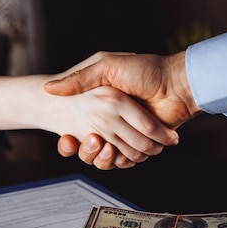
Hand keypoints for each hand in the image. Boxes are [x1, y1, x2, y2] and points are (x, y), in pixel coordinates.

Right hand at [47, 51, 201, 164]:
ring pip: (106, 158)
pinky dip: (122, 161)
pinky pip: (126, 161)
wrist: (177, 83)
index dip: (70, 139)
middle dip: (87, 150)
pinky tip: (118, 151)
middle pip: (90, 148)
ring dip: (103, 157)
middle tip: (91, 140)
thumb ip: (80, 79)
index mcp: (103, 103)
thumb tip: (49, 88)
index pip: (77, 128)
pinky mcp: (142, 145)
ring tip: (104, 145)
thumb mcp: (107, 66)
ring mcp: (128, 133)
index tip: (68, 138)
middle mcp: (113, 120)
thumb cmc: (146, 70)